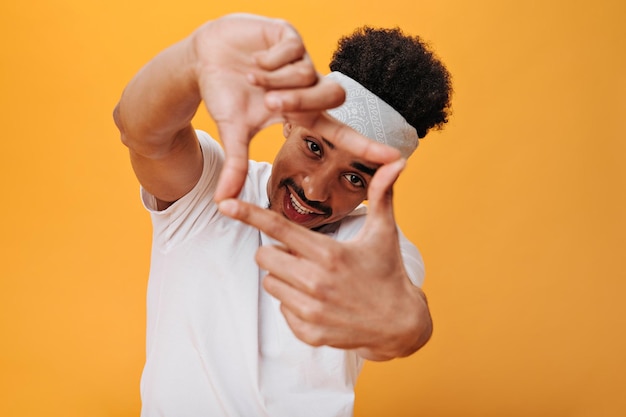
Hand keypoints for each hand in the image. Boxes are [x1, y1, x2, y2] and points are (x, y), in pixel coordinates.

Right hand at [192, 14, 400, 200]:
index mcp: (302, 113)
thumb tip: (223, 203)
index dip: (366, 146)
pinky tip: (255, 60)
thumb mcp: (234, 131)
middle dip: (299, 100)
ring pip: (308, 73)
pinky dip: (269, 60)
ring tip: (251, 77)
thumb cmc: (225, 94)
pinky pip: (293, 49)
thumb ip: (236, 165)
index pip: (342, 132)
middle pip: (333, 95)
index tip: (395, 160)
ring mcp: (302, 60)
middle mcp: (309, 87)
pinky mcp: (291, 35)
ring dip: (276, 79)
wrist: (204, 58)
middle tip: (268, 100)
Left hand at [218, 158, 431, 359]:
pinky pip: (281, 309)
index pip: (279, 228)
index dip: (249, 214)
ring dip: (284, 276)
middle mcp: (316, 283)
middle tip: (301, 254)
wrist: (399, 325)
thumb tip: (396, 163)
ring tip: (313, 278)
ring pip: (270, 282)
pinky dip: (293, 302)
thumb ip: (382, 195)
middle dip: (276, 251)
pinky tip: (319, 301)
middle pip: (264, 256)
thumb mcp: (385, 233)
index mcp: (329, 254)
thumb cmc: (388, 272)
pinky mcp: (309, 332)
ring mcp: (311, 311)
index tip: (226, 204)